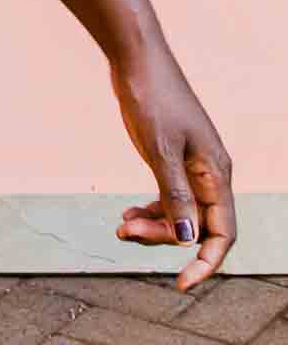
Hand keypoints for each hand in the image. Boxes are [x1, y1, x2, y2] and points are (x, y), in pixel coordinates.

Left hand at [109, 41, 234, 291]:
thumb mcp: (160, 150)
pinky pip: (168, 197)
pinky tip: (127, 215)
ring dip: (154, 225)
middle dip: (165, 237)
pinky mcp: (172, 158)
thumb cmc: (152, 99)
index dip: (206, 262)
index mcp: (216, 174)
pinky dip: (150, 210)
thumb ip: (174, 195)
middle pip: (197, 226)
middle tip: (124, 232)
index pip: (222, 233)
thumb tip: (188, 238)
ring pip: (180, 213)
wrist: (137, 60)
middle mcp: (209, 174)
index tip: (181, 284)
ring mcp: (191, 166)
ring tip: (121, 226)